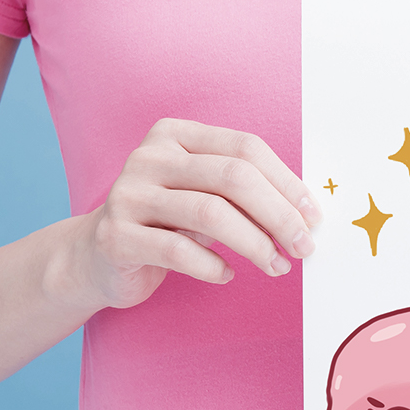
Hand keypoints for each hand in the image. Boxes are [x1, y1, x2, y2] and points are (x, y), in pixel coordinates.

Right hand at [76, 118, 321, 308]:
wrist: (96, 257)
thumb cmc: (165, 223)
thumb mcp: (204, 198)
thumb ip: (245, 197)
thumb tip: (304, 215)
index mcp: (175, 134)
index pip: (245, 148)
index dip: (286, 182)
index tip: (313, 217)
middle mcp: (149, 157)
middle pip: (233, 177)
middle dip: (278, 215)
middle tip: (303, 247)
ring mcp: (128, 194)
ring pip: (209, 213)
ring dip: (254, 244)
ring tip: (277, 266)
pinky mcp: (116, 236)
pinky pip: (178, 251)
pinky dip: (212, 266)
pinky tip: (227, 274)